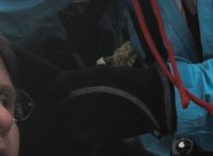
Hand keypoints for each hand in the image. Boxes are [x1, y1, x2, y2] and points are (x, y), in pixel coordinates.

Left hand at [51, 64, 174, 146]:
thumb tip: (74, 84)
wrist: (155, 97)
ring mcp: (91, 117)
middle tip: (76, 109)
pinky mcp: (102, 133)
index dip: (57, 89)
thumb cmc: (131, 81)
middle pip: (62, 106)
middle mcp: (83, 97)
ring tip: (82, 122)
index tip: (62, 92)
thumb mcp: (104, 72)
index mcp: (84, 79)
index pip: (57, 84)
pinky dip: (81, 138)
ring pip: (69, 124)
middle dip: (67, 108)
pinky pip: (81, 139)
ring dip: (74, 123)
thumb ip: (85, 78)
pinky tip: (87, 135)